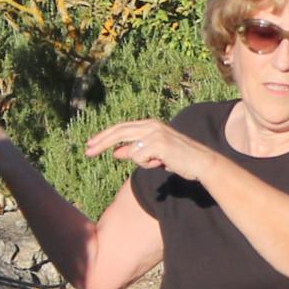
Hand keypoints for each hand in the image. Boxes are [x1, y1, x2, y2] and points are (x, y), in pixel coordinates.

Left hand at [87, 118, 211, 182]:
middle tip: (88, 151)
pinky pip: (140, 158)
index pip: (121, 128)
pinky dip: (148, 165)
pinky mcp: (158, 144)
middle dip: (101, 142)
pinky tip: (163, 163)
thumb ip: (134, 151)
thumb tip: (116, 152)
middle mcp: (151, 125)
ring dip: (143, 162)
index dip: (104, 136)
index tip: (91, 144)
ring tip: (160, 162)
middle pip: (119, 132)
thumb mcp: (153, 154)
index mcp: (149, 124)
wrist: (200, 162)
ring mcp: (154, 133)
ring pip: (132, 151)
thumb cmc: (178, 158)